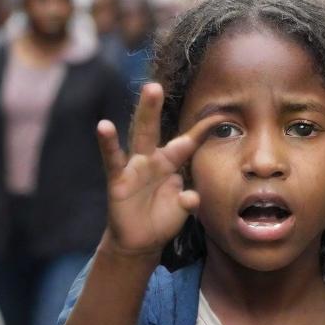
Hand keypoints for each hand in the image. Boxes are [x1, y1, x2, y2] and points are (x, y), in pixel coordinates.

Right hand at [96, 83, 221, 259]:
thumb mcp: (181, 210)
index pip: (188, 142)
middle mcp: (152, 159)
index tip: (220, 112)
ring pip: (140, 135)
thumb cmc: (162, 219)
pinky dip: (108, 144)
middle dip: (159, 107)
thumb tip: (192, 198)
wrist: (140, 241)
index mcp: (170, 163)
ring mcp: (134, 167)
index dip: (203, 129)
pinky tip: (104, 127)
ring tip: (149, 91)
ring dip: (146, 113)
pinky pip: (113, 160)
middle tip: (162, 83)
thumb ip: (188, 202)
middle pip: (156, 128)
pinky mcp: (118, 180)